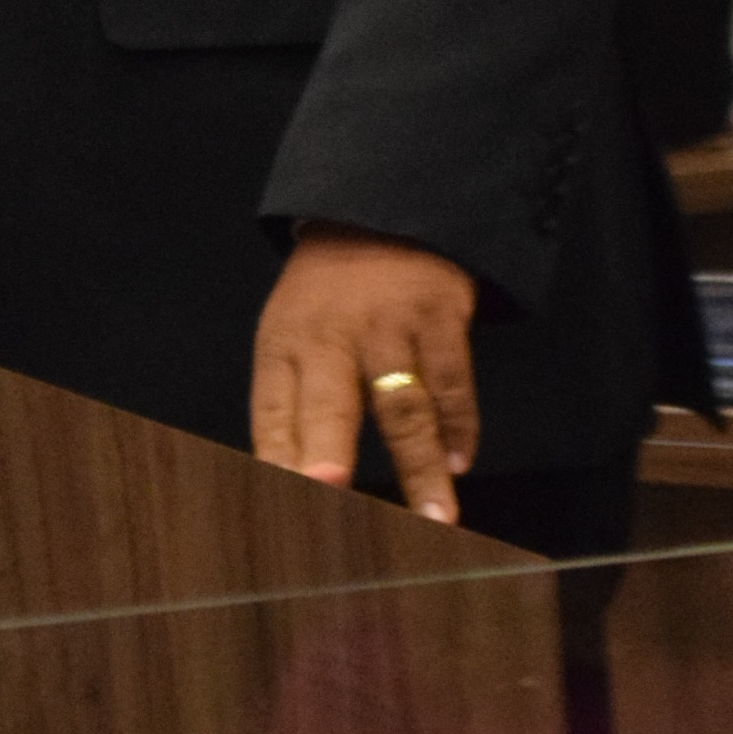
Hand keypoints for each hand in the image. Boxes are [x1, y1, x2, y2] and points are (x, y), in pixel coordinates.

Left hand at [250, 227, 477, 523]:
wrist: (380, 213)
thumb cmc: (328, 296)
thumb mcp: (290, 335)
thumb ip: (293, 406)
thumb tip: (294, 484)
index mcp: (284, 345)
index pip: (273, 411)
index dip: (276, 455)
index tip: (283, 497)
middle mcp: (332, 337)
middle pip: (331, 403)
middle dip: (329, 449)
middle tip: (331, 492)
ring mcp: (388, 327)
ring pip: (405, 407)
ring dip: (421, 467)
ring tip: (436, 520)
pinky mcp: (439, 318)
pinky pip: (452, 382)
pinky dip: (460, 427)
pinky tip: (459, 463)